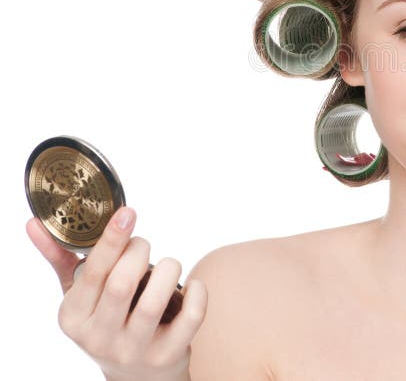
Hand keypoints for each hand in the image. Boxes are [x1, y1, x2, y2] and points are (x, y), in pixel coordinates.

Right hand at [26, 207, 207, 380]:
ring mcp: (134, 350)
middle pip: (122, 284)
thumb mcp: (80, 296)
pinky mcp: (167, 355)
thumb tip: (35, 223)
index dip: (112, 240)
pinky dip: (197, 293)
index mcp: (73, 318)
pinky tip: (192, 286)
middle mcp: (99, 338)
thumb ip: (61, 259)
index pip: (93, 273)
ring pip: (154, 301)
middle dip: (140, 252)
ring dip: (169, 269)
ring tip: (169, 266)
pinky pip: (190, 317)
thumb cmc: (107, 320)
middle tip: (144, 246)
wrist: (136, 376)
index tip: (127, 213)